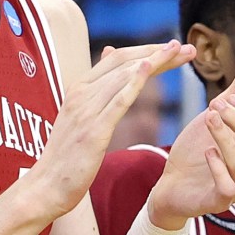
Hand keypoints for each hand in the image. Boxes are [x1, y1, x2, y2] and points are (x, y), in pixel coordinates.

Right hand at [18, 39, 192, 220]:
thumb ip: (96, 90)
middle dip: (158, 52)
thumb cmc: (66, 157)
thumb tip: (108, 55)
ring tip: (181, 53)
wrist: (46, 186)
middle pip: (124, 62)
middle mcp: (81, 94)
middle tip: (187, 48)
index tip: (174, 48)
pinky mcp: (93, 131)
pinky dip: (134, 82)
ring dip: (156, 61)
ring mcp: (86, 111)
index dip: (148, 50)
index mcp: (79, 89)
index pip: (118, 59)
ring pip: (124, 76)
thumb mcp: (79, 117)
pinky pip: (117, 102)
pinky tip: (150, 67)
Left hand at [144, 55, 234, 223]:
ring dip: (224, 136)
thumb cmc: (197, 149)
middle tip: (213, 107)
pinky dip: (218, 166)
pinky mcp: (220, 202)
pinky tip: (206, 151)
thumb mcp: (217, 115)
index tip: (225, 98)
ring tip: (207, 119)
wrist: (171, 183)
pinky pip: (229, 187)